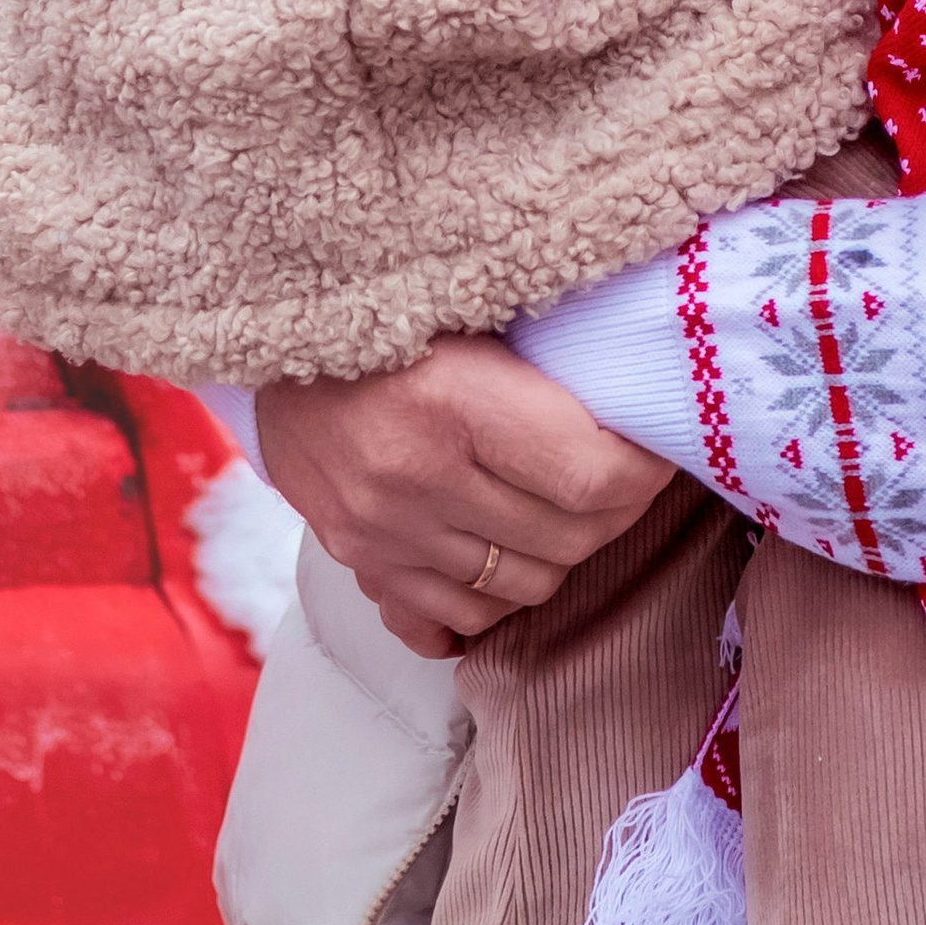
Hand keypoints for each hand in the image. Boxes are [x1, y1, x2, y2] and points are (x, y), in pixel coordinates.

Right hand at [256, 335, 671, 660]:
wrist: (268, 340)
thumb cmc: (389, 306)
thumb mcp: (469, 305)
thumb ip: (545, 353)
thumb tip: (641, 396)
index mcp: (452, 402)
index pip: (591, 478)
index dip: (644, 470)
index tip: (657, 445)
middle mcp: (415, 481)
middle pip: (567, 540)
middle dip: (614, 510)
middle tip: (621, 472)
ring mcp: (382, 535)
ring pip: (522, 588)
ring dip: (559, 551)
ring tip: (561, 503)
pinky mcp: (360, 564)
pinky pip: (456, 619)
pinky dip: (491, 598)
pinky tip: (498, 553)